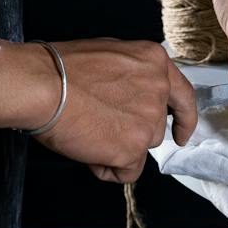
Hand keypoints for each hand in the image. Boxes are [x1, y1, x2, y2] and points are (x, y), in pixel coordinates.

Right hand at [23, 38, 197, 183]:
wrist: (42, 86)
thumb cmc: (62, 69)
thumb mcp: (110, 55)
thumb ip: (133, 75)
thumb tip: (131, 95)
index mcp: (154, 62)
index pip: (183, 95)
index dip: (184, 119)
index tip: (182, 134)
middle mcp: (158, 89)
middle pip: (156, 127)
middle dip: (131, 133)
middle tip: (97, 122)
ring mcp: (149, 119)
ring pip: (141, 149)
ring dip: (118, 148)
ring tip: (88, 131)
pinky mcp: (134, 147)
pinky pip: (127, 171)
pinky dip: (108, 168)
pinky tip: (88, 149)